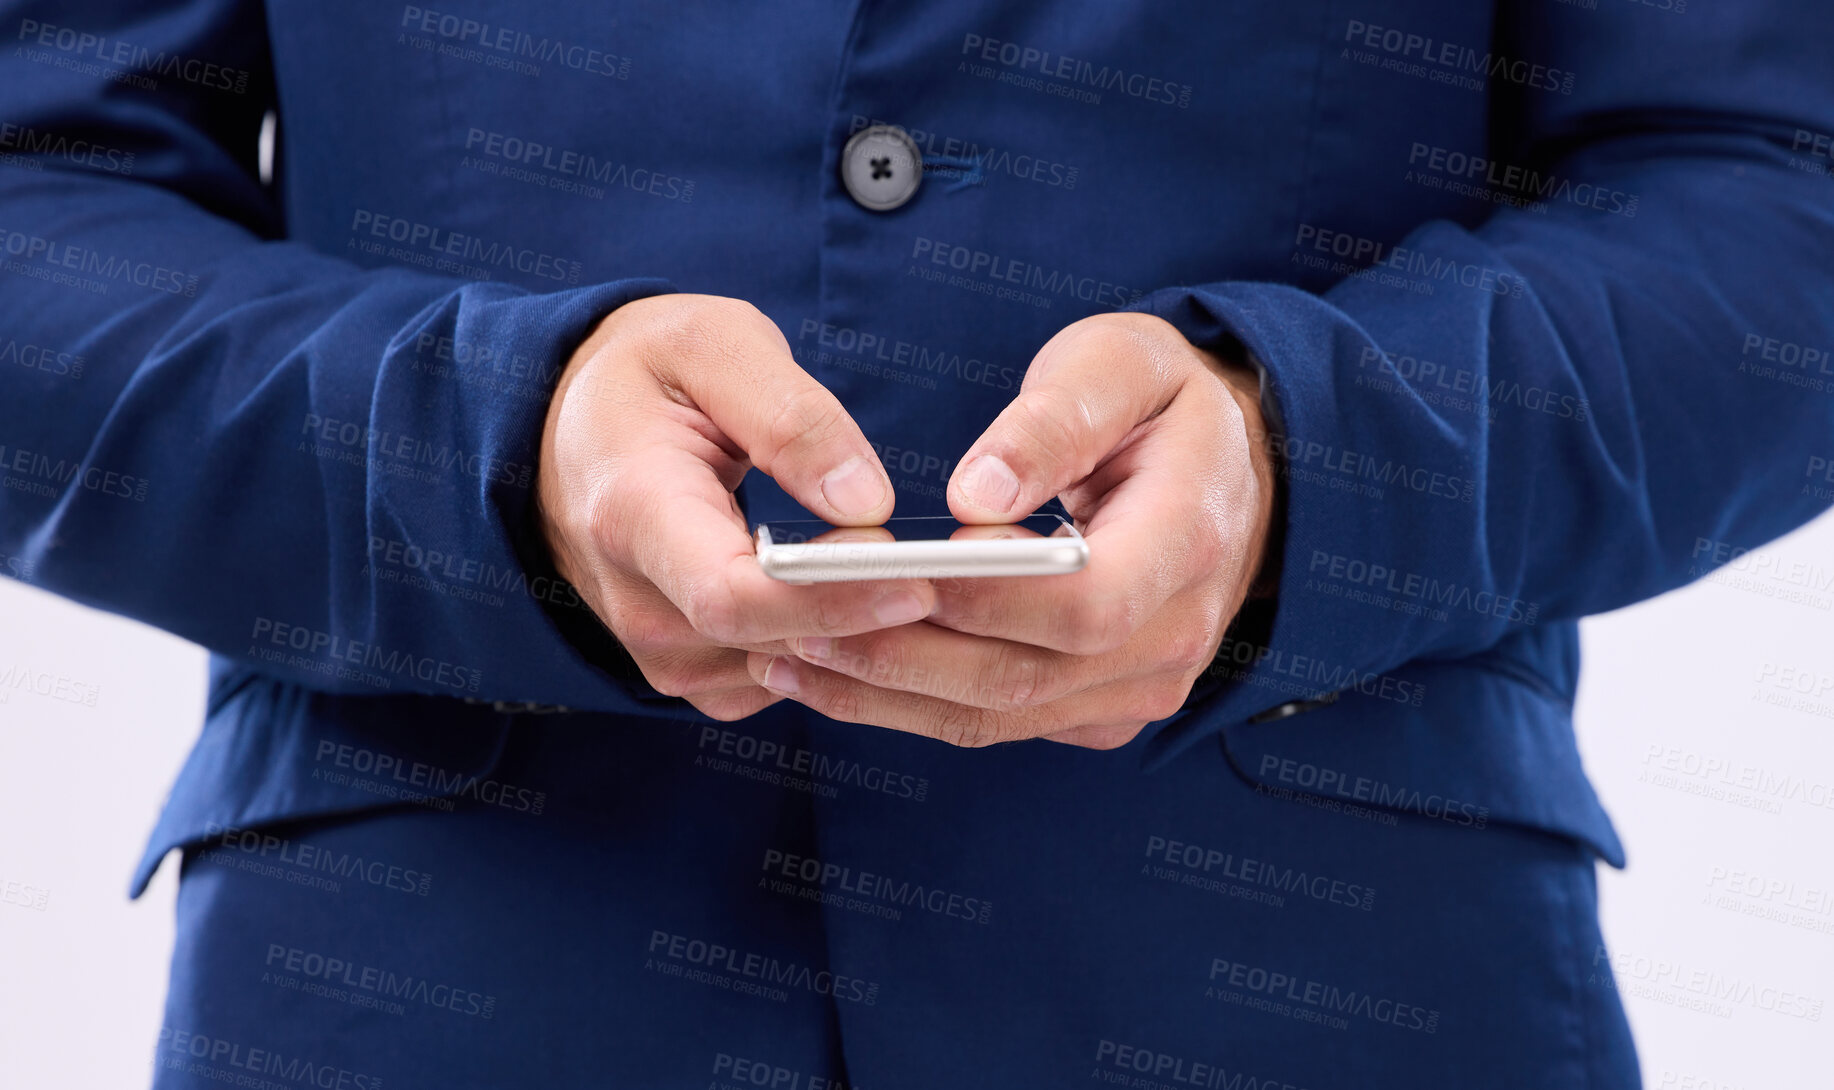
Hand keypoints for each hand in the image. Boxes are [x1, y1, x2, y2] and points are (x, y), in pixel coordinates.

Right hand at [538, 294, 935, 719]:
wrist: (568, 432)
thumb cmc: (645, 374)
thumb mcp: (711, 344)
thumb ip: (789, 417)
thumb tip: (868, 505)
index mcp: (634, 513)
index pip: (737, 594)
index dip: (835, 598)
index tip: (924, 577)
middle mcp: (640, 602)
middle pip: (775, 645)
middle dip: (880, 622)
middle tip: (981, 585)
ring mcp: (663, 647)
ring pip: (790, 674)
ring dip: (872, 641)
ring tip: (953, 584)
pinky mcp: (694, 667)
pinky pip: (785, 680)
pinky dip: (844, 649)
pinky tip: (891, 598)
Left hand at [745, 312, 1274, 748]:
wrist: (1230, 471)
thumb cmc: (1164, 403)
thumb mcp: (1124, 365)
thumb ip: (1055, 420)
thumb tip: (973, 496)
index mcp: (1189, 543)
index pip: (1080, 604)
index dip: (977, 597)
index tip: (878, 567)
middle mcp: (1173, 638)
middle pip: (1022, 680)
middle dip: (898, 656)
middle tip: (789, 620)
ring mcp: (1139, 688)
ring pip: (996, 718)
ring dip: (883, 694)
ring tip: (782, 656)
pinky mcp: (1099, 710)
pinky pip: (995, 724)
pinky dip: (909, 705)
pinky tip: (832, 671)